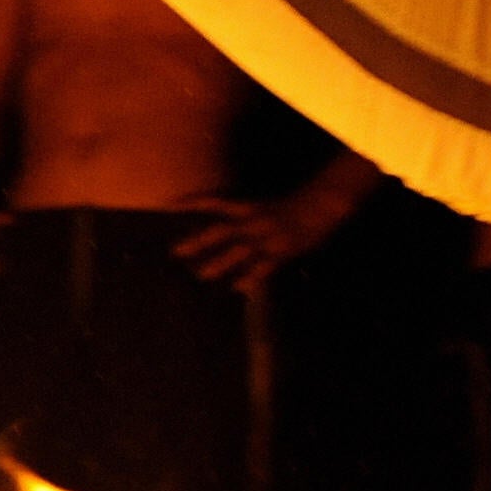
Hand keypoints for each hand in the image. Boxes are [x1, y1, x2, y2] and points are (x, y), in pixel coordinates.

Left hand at [170, 193, 333, 293]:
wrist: (322, 204)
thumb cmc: (290, 206)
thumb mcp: (263, 206)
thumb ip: (242, 217)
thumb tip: (219, 229)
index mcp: (248, 206)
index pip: (215, 202)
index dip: (192, 203)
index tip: (169, 206)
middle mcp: (254, 219)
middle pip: (221, 230)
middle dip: (199, 241)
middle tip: (175, 251)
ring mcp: (267, 235)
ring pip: (239, 250)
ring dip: (220, 263)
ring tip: (201, 275)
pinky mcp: (282, 250)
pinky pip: (264, 266)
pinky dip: (251, 277)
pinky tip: (238, 287)